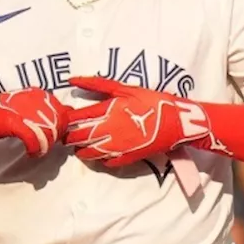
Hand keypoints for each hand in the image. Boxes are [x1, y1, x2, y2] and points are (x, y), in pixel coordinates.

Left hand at [64, 76, 223, 167]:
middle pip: (77, 137)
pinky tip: (102, 152)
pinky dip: (100, 159)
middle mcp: (108, 131)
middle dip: (70, 135)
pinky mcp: (125, 159)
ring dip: (81, 149)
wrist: (177, 122)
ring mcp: (116, 147)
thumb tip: (71, 80)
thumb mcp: (125, 88)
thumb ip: (97, 84)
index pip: (76, 117)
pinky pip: (105, 163)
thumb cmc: (152, 102)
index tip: (66, 116)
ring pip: (87, 153)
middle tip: (70, 132)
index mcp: (107, 111)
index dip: (67, 118)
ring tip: (83, 143)